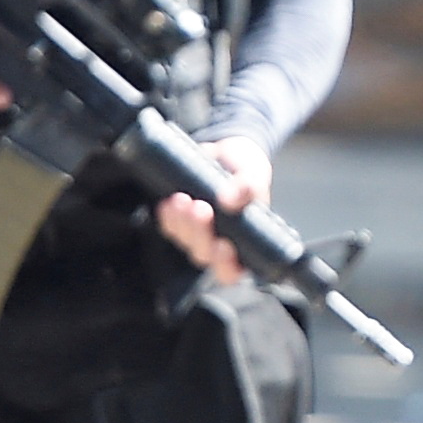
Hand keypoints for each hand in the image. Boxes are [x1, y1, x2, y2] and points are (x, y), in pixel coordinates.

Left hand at [154, 137, 268, 282]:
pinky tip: (169, 202)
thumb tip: (230, 202)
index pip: (233, 270)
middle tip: (200, 208)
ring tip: (183, 199)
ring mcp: (196, 234)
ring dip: (182, 223)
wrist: (225, 152)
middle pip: (203, 255)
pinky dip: (168, 216)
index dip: (226, 265)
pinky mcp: (179, 221)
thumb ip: (248, 187)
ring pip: (185, 241)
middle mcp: (218, 243)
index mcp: (244, 242)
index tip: (223, 246)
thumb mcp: (253, 172)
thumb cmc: (245, 170)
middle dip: (199, 233)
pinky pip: (170, 227)